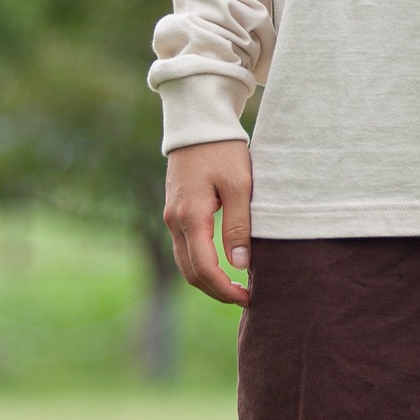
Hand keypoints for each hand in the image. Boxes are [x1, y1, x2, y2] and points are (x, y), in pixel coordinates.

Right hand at [163, 138, 252, 305]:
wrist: (198, 122)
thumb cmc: (223, 150)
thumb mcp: (239, 185)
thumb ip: (238, 226)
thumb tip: (239, 265)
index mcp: (190, 217)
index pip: (204, 269)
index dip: (225, 290)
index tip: (248, 297)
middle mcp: (174, 221)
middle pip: (191, 273)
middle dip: (216, 291)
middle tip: (244, 297)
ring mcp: (171, 216)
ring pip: (185, 263)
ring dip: (208, 279)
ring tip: (236, 284)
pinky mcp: (175, 210)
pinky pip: (184, 248)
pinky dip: (201, 263)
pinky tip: (221, 263)